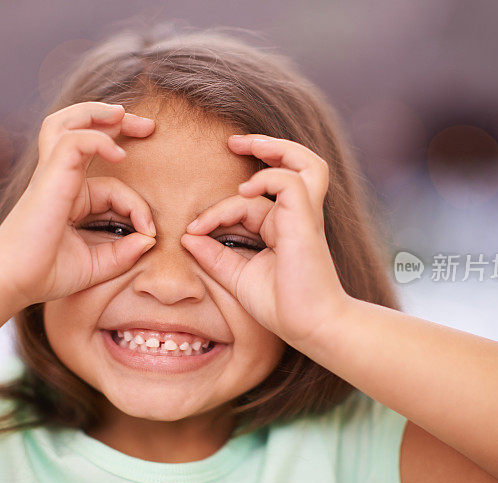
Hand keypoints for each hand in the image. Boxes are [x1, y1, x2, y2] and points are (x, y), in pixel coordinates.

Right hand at [0, 101, 156, 307]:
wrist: (12, 283)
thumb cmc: (46, 274)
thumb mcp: (97, 264)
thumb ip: (124, 253)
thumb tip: (150, 239)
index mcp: (71, 197)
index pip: (114, 186)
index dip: (139, 206)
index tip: (150, 233)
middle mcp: (60, 180)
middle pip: (83, 131)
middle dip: (117, 122)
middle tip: (149, 126)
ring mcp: (52, 176)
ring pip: (68, 124)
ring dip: (97, 113)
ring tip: (122, 114)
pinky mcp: (49, 178)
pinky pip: (72, 142)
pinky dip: (97, 140)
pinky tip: (118, 154)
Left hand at [180, 134, 348, 351]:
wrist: (310, 326)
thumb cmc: (282, 306)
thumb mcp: (238, 277)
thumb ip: (215, 257)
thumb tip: (187, 237)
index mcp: (281, 228)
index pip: (249, 202)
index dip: (217, 211)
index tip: (192, 230)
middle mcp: (295, 217)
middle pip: (293, 164)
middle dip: (265, 146)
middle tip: (234, 142)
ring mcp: (304, 216)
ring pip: (301, 164)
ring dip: (275, 148)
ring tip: (246, 144)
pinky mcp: (306, 221)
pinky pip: (290, 183)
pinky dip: (267, 179)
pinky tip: (244, 191)